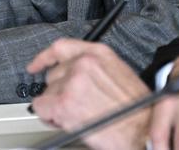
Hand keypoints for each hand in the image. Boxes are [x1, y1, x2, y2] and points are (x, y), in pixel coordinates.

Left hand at [28, 39, 150, 149]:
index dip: (45, 58)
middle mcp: (83, 63)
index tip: (35, 65)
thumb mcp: (118, 75)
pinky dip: (48, 116)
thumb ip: (94, 69)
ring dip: (56, 105)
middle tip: (73, 105)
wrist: (143, 131)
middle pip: (53, 74)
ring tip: (76, 115)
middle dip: (59, 91)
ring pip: (47, 92)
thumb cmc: (136, 110)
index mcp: (98, 54)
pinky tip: (65, 121)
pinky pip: (41, 107)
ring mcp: (72, 81)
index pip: (61, 47)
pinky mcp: (63, 102)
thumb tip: (74, 75)